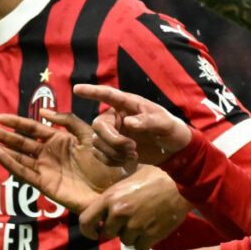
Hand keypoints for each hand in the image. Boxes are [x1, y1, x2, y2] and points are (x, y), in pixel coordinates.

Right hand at [0, 110, 128, 211]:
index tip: (1, 117)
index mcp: (60, 141)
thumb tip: (43, 113)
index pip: (34, 129)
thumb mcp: (89, 135)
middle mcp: (50, 155)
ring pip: (19, 158)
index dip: (17, 123)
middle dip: (4, 136)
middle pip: (22, 143)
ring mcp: (46, 170)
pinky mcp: (46, 184)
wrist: (115, 188)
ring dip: (1, 150)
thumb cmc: (108, 162)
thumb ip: (69, 122)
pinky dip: (11, 164)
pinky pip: (25, 173)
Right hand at [73, 84, 191, 165]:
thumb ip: (148, 122)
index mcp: (129, 105)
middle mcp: (116, 117)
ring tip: (134, 155)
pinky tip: (127, 161)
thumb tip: (129, 122)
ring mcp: (113, 133)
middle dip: (112, 140)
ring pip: (97, 142)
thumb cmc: (171, 130)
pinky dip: (112, 160)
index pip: (108, 95)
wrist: (173, 150)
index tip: (77, 88)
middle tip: (132, 148)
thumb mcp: (165, 124)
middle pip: (98, 125)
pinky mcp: (111, 149)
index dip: (92, 91)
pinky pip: (100, 155)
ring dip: (114, 153)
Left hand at [78, 165, 192, 247]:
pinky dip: (145, 241)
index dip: (89, 230)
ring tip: (145, 221)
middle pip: (108, 234)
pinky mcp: (151, 235)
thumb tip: (103, 210)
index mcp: (110, 197)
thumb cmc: (156, 175)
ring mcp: (135, 225)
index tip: (95, 232)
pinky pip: (140, 247)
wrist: (182, 182)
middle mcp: (119, 213)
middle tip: (130, 221)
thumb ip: (114, 197)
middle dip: (117, 230)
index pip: (86, 221)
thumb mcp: (128, 180)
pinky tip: (152, 229)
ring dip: (132, 235)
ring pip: (125, 241)